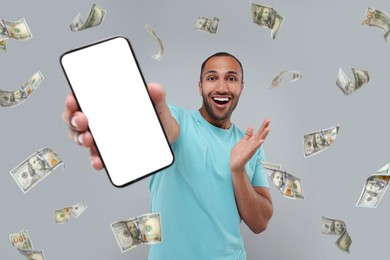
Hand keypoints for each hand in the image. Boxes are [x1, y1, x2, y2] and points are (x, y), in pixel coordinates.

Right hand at [61, 82, 176, 169]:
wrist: (168, 138)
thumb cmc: (156, 119)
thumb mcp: (158, 107)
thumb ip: (157, 97)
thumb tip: (154, 88)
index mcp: (107, 104)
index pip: (83, 98)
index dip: (73, 98)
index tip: (72, 99)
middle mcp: (100, 120)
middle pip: (76, 118)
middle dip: (74, 119)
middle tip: (82, 120)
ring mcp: (102, 138)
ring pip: (81, 138)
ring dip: (81, 139)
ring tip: (89, 139)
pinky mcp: (109, 154)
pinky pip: (97, 157)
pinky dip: (96, 159)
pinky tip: (99, 161)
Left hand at [230, 119, 269, 172]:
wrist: (235, 164)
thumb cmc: (239, 154)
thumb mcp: (243, 141)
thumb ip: (248, 135)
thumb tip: (252, 127)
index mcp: (252, 141)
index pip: (259, 132)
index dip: (263, 126)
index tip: (267, 120)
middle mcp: (253, 144)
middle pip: (260, 135)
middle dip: (264, 128)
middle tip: (268, 120)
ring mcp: (251, 149)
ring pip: (258, 141)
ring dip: (263, 135)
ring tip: (268, 129)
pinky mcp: (248, 154)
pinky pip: (253, 149)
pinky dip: (257, 145)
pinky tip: (261, 141)